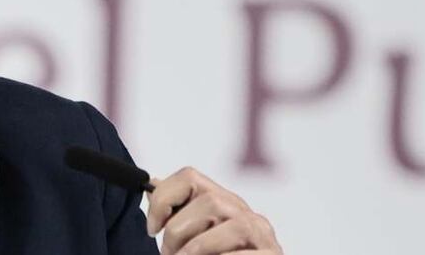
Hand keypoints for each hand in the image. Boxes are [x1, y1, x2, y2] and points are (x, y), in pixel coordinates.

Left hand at [146, 167, 281, 254]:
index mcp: (220, 199)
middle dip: (179, 230)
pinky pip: (246, 254)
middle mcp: (242, 210)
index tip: (152, 227)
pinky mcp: (272, 254)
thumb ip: (177, 211)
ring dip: (198, 248)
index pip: (189, 176)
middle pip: (209, 202)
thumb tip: (152, 184)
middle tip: (168, 253)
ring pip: (230, 226)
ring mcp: (261, 233)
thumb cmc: (216, 253)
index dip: (164, 198)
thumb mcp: (194, 231)